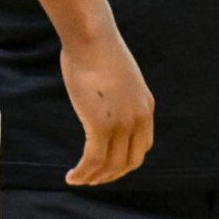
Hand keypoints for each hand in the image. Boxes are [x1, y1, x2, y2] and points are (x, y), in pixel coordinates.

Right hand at [59, 28, 153, 185]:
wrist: (92, 38)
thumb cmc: (97, 50)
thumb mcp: (117, 76)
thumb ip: (116, 94)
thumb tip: (102, 101)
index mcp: (146, 106)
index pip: (142, 147)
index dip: (125, 161)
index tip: (109, 165)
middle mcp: (138, 119)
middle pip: (129, 162)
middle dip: (111, 175)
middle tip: (93, 178)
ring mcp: (122, 124)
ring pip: (110, 166)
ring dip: (94, 178)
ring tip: (79, 180)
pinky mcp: (101, 126)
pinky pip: (93, 160)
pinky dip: (83, 173)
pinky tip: (71, 177)